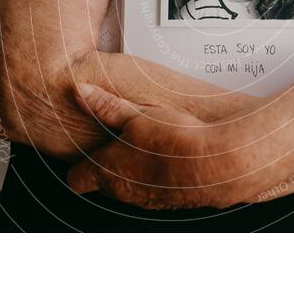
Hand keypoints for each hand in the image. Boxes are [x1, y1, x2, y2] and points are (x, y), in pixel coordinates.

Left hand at [67, 83, 246, 209]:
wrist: (216, 164)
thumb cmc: (174, 141)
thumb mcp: (137, 114)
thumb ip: (106, 106)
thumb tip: (81, 92)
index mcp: (107, 170)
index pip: (77, 179)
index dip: (79, 166)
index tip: (85, 153)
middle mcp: (124, 192)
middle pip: (104, 183)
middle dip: (110, 164)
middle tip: (123, 139)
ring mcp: (148, 201)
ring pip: (132, 188)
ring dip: (137, 171)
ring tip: (153, 145)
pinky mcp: (171, 203)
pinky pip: (156, 192)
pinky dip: (160, 177)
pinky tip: (174, 157)